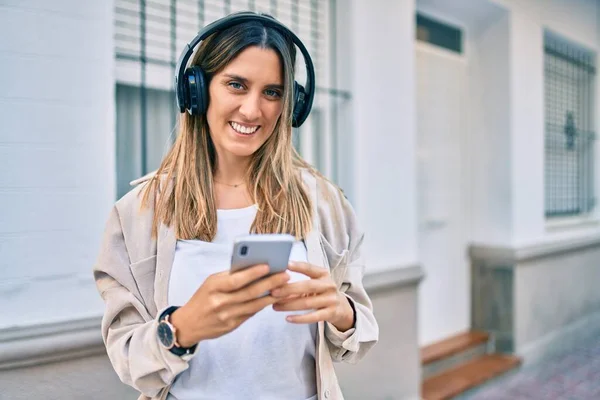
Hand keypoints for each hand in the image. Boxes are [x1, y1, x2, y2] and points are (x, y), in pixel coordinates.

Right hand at [170, 264, 289, 347]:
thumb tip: (254, 267)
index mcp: (213, 287)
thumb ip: (229, 277)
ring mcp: (226, 316)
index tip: (268, 265)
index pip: (236, 279)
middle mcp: (220, 302)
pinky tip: (273, 298)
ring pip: (254, 305)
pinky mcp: (231, 326)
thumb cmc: (202, 298)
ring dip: (271, 296)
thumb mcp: (211, 283)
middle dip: (270, 283)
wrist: (188, 324)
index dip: (253, 273)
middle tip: (285, 275)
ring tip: (284, 287)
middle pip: (250, 292)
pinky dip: (262, 305)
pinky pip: (251, 314)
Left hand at [270, 262, 354, 331]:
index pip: (310, 268)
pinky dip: (299, 318)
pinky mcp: (331, 313)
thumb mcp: (315, 284)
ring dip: (289, 305)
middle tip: (273, 292)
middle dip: (289, 289)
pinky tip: (287, 318)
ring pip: (307, 303)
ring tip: (275, 306)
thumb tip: (276, 285)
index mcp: (324, 274)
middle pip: (307, 286)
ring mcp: (331, 300)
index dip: (298, 266)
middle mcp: (329, 285)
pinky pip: (313, 317)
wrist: (341, 308)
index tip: (285, 264)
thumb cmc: (322, 293)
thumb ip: (299, 284)